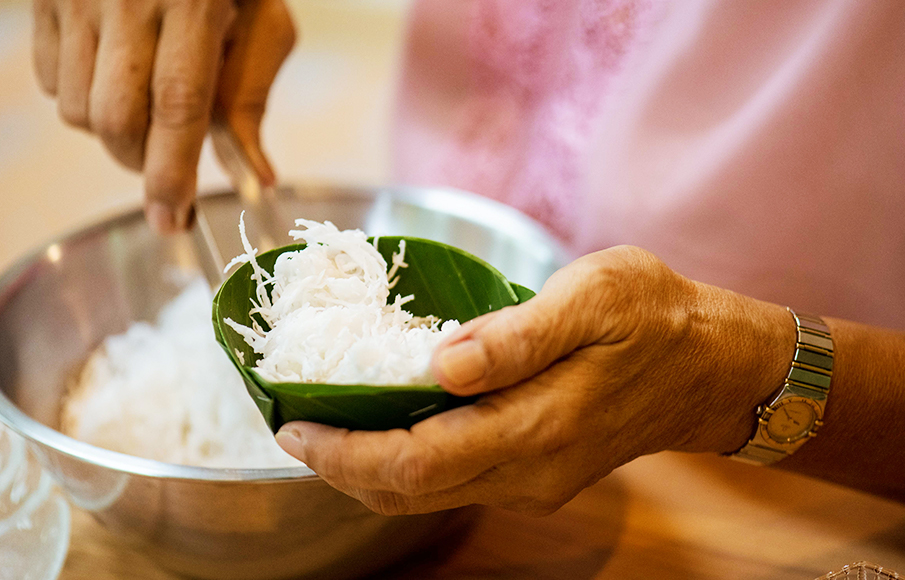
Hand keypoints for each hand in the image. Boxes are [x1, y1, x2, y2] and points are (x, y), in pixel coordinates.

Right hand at [32, 0, 295, 231]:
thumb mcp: (262, 24)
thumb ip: (251, 97)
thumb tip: (256, 177)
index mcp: (195, 3)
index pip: (178, 107)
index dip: (171, 174)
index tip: (172, 222)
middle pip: (116, 120)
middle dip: (140, 164)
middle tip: (165, 167)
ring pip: (77, 109)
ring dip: (113, 132)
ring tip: (145, 103)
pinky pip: (51, 81)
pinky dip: (82, 99)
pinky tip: (114, 76)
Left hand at [275, 246, 793, 515]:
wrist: (711, 367)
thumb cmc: (656, 319)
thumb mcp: (595, 298)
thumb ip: (517, 335)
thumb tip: (441, 362)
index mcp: (535, 427)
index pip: (411, 462)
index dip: (342, 453)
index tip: (294, 427)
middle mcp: (528, 470)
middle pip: (408, 490)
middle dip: (341, 466)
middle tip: (295, 426)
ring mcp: (534, 480)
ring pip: (428, 493)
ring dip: (369, 466)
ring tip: (329, 425)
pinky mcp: (539, 472)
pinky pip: (455, 480)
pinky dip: (408, 460)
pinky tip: (392, 422)